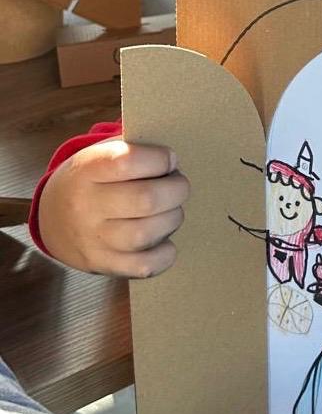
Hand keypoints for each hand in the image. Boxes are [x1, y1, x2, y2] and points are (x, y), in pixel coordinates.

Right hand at [37, 140, 189, 277]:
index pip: (128, 161)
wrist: (52, 218)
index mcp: (86, 170)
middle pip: (146, 200)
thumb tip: (173, 157)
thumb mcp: (100, 153)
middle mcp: (86, 206)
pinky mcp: (104, 264)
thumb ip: (132, 148)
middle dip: (176, 189)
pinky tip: (164, 239)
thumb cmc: (91, 179)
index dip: (160, 159)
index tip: (169, 159)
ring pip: (146, 233)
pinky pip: (144, 265)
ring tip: (170, 210)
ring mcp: (93, 240)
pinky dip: (165, 253)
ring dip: (172, 219)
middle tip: (178, 185)